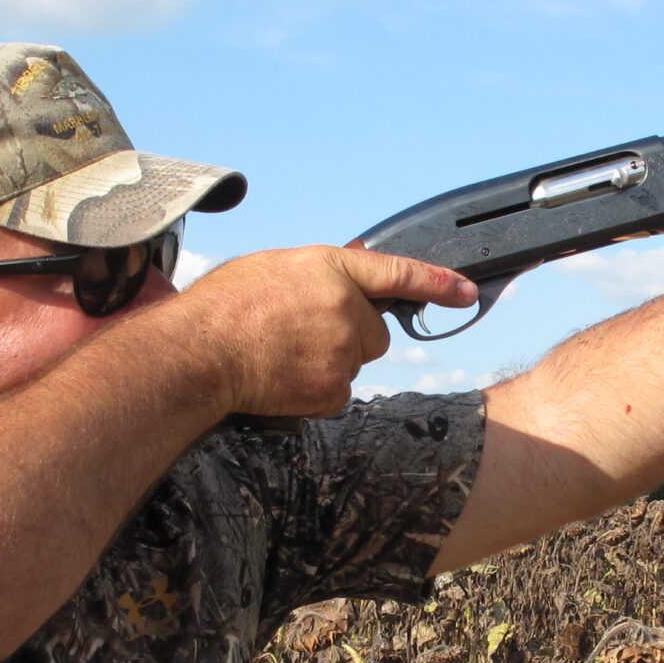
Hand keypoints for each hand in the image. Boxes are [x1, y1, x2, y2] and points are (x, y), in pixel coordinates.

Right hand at [174, 247, 476, 415]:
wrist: (198, 354)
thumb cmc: (221, 309)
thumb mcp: (270, 268)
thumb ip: (314, 273)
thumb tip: (340, 273)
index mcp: (330, 267)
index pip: (397, 272)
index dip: (436, 283)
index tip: (465, 291)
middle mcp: (345, 306)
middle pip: (376, 332)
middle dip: (350, 336)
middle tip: (301, 337)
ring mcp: (342, 349)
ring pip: (353, 363)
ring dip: (327, 364)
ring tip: (280, 356)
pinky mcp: (333, 388)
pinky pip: (336, 394)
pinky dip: (314, 393)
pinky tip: (281, 380)